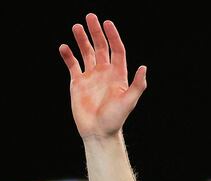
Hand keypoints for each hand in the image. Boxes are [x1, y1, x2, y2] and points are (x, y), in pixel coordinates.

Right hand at [59, 13, 146, 138]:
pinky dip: (68, 56)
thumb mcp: (129, 101)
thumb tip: (144, 67)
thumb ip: (137, 85)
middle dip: (96, 32)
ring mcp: (91, 77)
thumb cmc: (115, 118)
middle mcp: (105, 73)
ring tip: (76, 27)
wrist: (98, 131)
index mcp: (118, 75)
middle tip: (90, 17)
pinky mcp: (78, 83)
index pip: (117, 51)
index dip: (113, 37)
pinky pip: (73, 65)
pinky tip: (64, 47)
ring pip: (86, 53)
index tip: (107, 23)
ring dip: (82, 40)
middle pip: (101, 48)